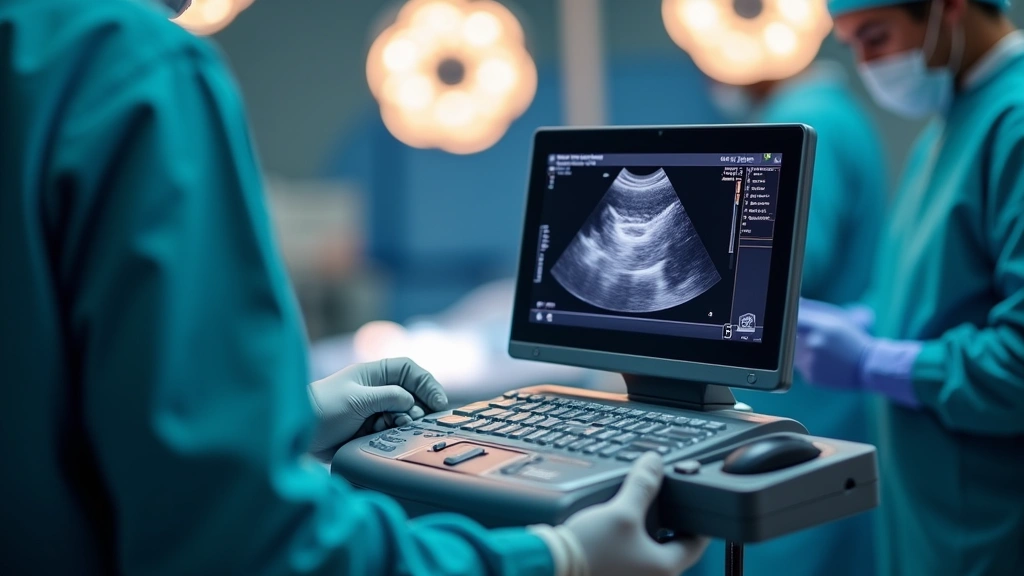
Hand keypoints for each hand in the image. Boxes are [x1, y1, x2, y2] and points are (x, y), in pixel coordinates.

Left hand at [307, 358, 447, 459]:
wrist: (297, 434)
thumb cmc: (323, 408)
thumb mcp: (358, 398)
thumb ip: (389, 397)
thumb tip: (411, 403)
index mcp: (374, 374)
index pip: (410, 371)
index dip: (427, 383)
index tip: (438, 401)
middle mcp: (377, 391)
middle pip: (412, 396)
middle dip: (417, 408)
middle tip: (415, 421)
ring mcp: (374, 411)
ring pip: (404, 416)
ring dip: (405, 424)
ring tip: (397, 429)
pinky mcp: (370, 431)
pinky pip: (392, 432)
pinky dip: (395, 436)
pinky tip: (388, 438)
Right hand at [558, 453, 708, 575]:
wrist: (551, 567)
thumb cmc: (590, 550)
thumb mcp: (622, 512)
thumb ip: (643, 485)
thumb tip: (655, 462)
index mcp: (664, 568)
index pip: (695, 545)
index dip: (700, 523)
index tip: (700, 509)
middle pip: (673, 549)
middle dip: (672, 527)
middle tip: (670, 506)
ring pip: (651, 555)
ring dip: (651, 535)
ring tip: (643, 513)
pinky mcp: (614, 575)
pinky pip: (633, 560)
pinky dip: (633, 545)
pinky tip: (620, 530)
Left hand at [795, 303, 873, 390]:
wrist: (866, 367)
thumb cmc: (851, 338)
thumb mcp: (837, 319)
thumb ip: (812, 310)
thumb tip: (794, 302)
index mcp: (822, 329)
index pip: (793, 320)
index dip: (788, 318)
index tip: (788, 318)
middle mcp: (814, 346)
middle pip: (791, 337)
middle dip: (796, 335)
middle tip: (811, 337)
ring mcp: (811, 363)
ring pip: (793, 352)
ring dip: (800, 349)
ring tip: (822, 351)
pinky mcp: (810, 377)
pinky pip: (800, 366)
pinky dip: (807, 362)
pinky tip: (824, 362)